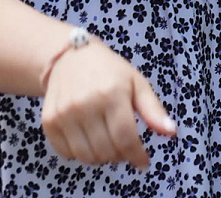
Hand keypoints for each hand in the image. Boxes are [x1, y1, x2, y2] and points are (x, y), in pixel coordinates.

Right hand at [42, 42, 177, 167]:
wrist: (70, 58)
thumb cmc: (109, 71)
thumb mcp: (136, 83)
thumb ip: (153, 110)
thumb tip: (171, 132)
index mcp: (112, 93)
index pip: (126, 138)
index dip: (137, 155)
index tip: (143, 162)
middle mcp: (86, 104)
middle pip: (106, 151)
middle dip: (120, 155)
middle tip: (124, 146)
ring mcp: (64, 114)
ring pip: (87, 156)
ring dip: (101, 157)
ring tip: (107, 143)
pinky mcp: (49, 121)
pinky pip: (67, 153)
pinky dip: (80, 154)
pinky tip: (88, 138)